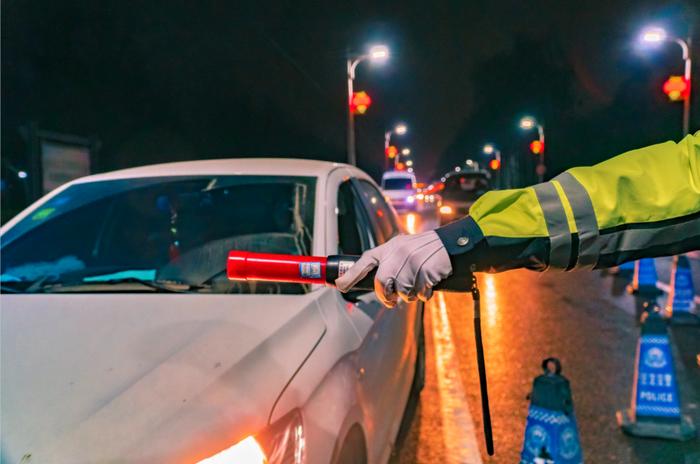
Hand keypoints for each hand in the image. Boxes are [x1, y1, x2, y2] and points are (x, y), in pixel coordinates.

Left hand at [335, 231, 451, 306]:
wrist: (448, 243)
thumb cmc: (422, 249)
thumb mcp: (401, 247)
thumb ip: (387, 261)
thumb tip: (373, 282)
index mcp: (389, 248)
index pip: (365, 261)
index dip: (351, 275)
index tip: (340, 286)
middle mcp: (398, 254)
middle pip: (382, 283)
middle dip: (385, 296)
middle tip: (390, 300)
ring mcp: (412, 263)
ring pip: (402, 292)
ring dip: (409, 295)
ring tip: (416, 286)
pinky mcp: (426, 272)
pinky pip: (420, 294)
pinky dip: (424, 295)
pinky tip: (428, 284)